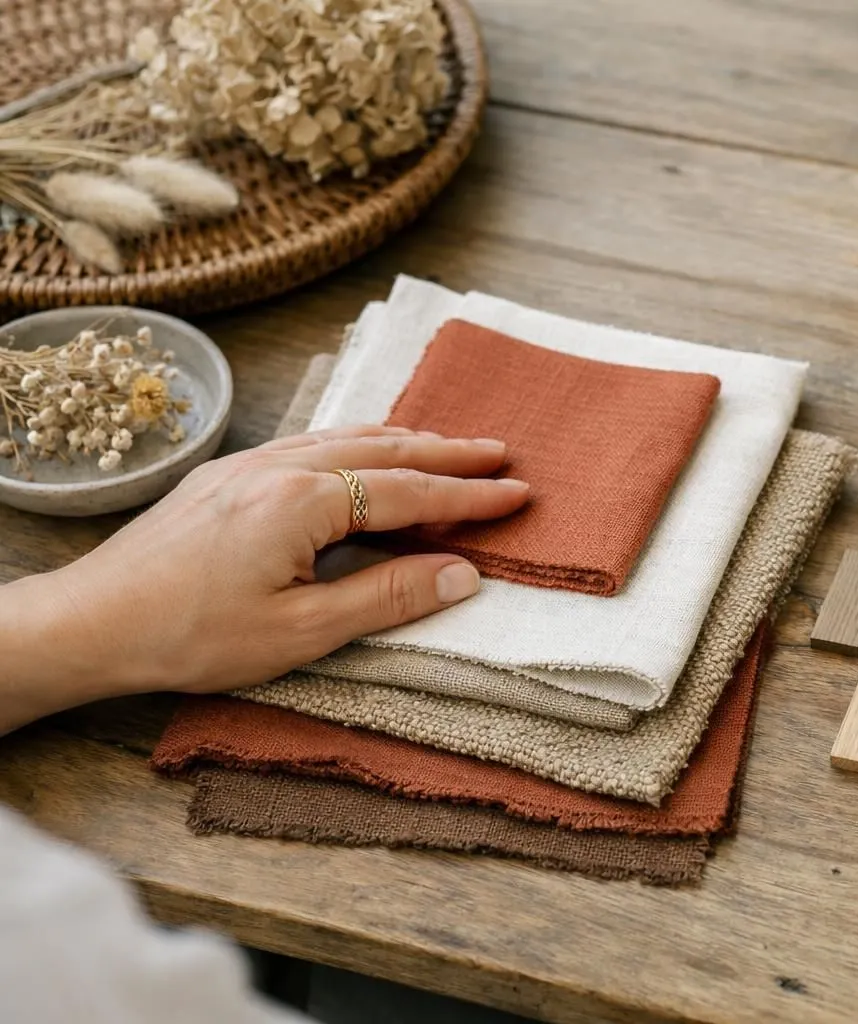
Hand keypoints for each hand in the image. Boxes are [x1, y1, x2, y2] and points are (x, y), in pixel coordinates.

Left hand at [0, 425, 528, 729]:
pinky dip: (358, 442)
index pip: (410, 492)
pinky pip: (311, 441)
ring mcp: (250, 465)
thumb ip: (387, 597)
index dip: (469, 495)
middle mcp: (280, 467)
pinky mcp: (228, 476)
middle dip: (449, 452)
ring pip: (347, 437)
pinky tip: (365, 450)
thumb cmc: (190, 636)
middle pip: (386, 449)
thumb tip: (463, 574)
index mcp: (304, 502)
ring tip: (448, 445)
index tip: (518, 492)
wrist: (90, 622)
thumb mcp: (300, 631)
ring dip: (406, 441)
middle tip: (500, 453)